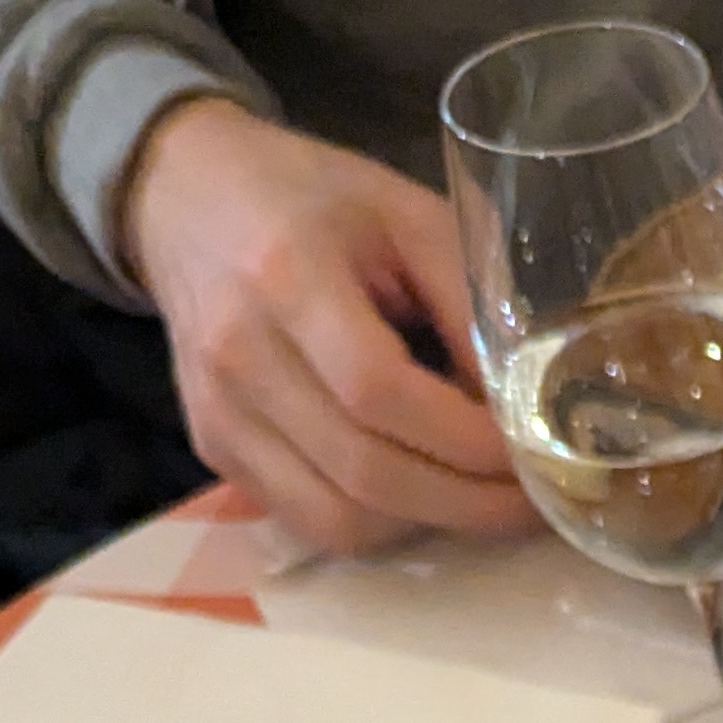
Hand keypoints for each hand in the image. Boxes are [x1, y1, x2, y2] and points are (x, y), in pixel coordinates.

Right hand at [123, 100, 533, 553]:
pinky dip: (379, 526)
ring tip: (486, 503)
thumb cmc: (314, 198)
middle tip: (534, 502)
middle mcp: (240, 355)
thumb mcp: (407, 216)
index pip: (380, 391)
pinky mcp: (213, 449)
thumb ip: (469, 303)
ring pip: (339, 517)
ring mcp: (218, 412)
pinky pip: (309, 522)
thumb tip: (526, 407)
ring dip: (428, 524)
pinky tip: (421, 497)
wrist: (187, 196)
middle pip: (366, 471)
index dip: (467, 441)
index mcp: (287, 275)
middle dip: (468, 502)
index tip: (535, 455)